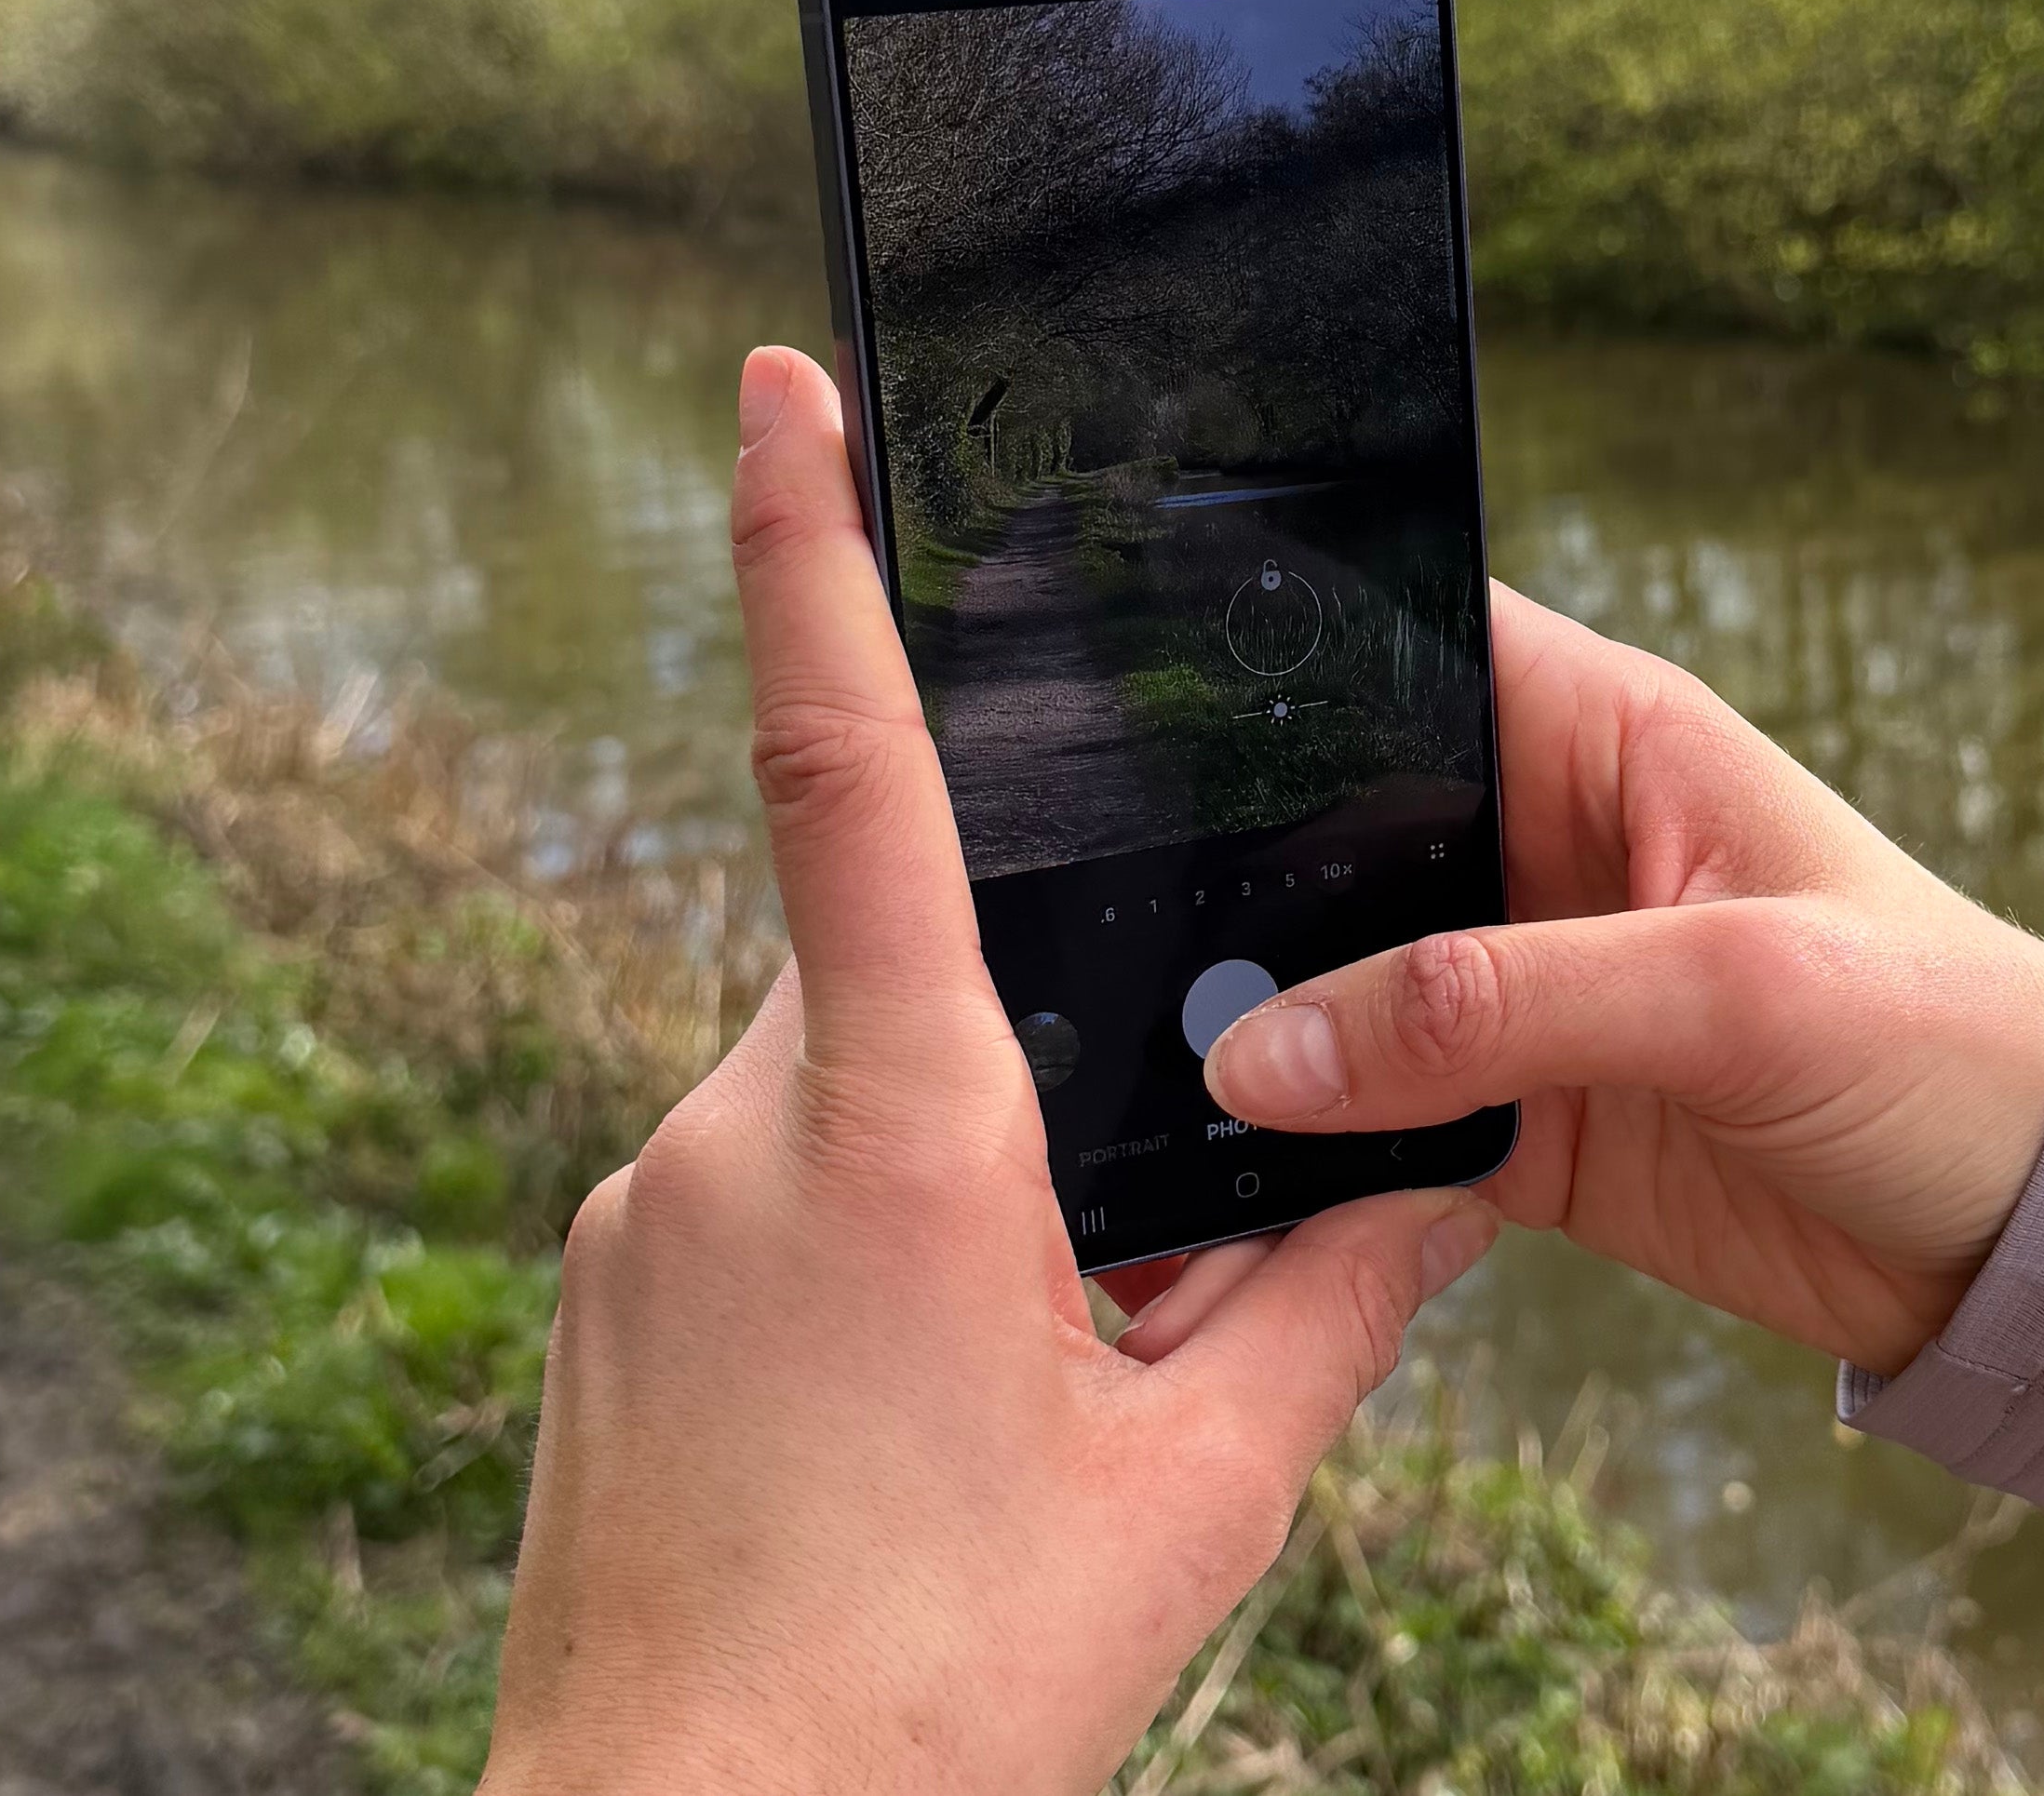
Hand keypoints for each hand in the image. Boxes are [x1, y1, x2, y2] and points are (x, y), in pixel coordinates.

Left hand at [479, 349, 1496, 1795]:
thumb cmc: (938, 1694)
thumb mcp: (1197, 1489)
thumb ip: (1330, 1300)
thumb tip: (1445, 1176)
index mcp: (900, 1130)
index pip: (852, 768)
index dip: (812, 553)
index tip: (781, 378)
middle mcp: (732, 1128)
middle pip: (910, 978)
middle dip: (1037, 1071)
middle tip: (1114, 1286)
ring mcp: (636, 1211)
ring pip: (841, 1099)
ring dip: (961, 1191)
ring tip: (1017, 1412)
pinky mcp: (598, 1293)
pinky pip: (760, 1195)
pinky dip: (866, 1258)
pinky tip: (915, 1440)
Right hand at [1205, 584, 2043, 1377]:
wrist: (2032, 1241)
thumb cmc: (1942, 1046)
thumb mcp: (1732, 993)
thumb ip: (1499, 1005)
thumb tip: (1274, 1048)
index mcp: (1606, 740)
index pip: (1411, 646)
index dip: (1284, 651)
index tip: (1134, 693)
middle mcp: (1542, 848)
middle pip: (1332, 825)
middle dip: (1226, 871)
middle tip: (1095, 923)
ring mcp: (1521, 991)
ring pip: (1330, 984)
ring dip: (1252, 1023)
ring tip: (1126, 1052)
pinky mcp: (1519, 1123)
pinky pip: (1368, 1124)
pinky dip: (1303, 1151)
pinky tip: (1219, 1170)